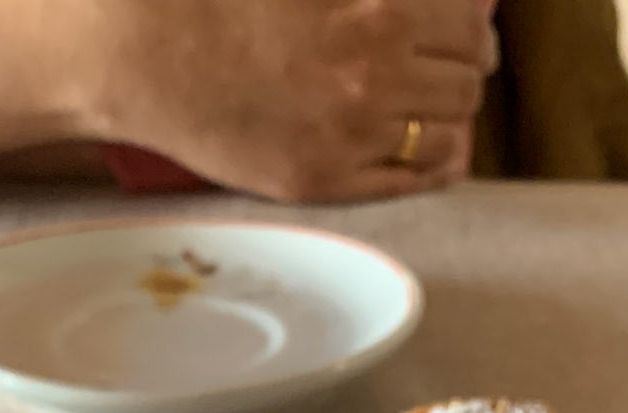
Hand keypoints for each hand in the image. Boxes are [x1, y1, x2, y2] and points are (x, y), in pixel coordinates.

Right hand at [73, 0, 498, 201]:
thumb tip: (467, 0)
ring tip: (439, 105)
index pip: (470, 19)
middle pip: (468, 76)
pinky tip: (436, 149)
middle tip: (458, 63)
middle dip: (467, 65)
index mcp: (379, 9)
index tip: (472, 23)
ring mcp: (352, 134)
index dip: (476, 20)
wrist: (151, 53)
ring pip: (451, 131)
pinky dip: (438, 162)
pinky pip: (414, 180)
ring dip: (454, 114)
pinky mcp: (326, 179)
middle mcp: (373, 74)